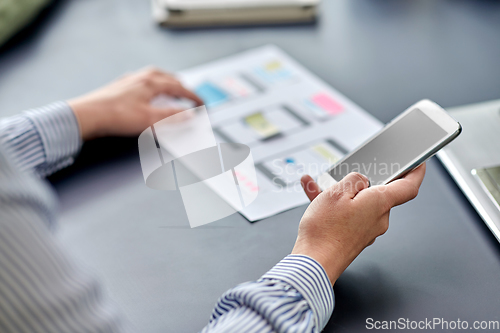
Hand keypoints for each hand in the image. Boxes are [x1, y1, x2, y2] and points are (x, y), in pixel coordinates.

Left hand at [68, 67, 203, 140]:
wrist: (88, 116)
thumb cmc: (115, 116)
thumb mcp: (150, 119)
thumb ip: (173, 117)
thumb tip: (189, 115)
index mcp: (151, 82)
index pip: (180, 88)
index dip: (193, 97)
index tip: (202, 105)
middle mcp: (140, 78)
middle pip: (168, 78)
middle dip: (182, 88)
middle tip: (190, 97)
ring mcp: (128, 81)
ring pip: (154, 77)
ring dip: (166, 84)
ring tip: (171, 90)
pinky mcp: (118, 88)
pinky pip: (141, 82)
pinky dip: (151, 86)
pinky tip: (147, 92)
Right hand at [292, 164, 425, 284]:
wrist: (314, 262)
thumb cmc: (325, 230)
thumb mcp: (337, 192)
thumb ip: (354, 179)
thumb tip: (361, 180)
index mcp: (380, 203)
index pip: (408, 186)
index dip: (416, 172)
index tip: (418, 163)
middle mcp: (378, 218)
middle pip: (376, 193)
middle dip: (359, 184)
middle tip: (340, 177)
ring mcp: (367, 230)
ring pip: (358, 204)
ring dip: (339, 194)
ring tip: (317, 187)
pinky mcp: (355, 239)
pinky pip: (348, 216)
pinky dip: (334, 207)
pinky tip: (315, 198)